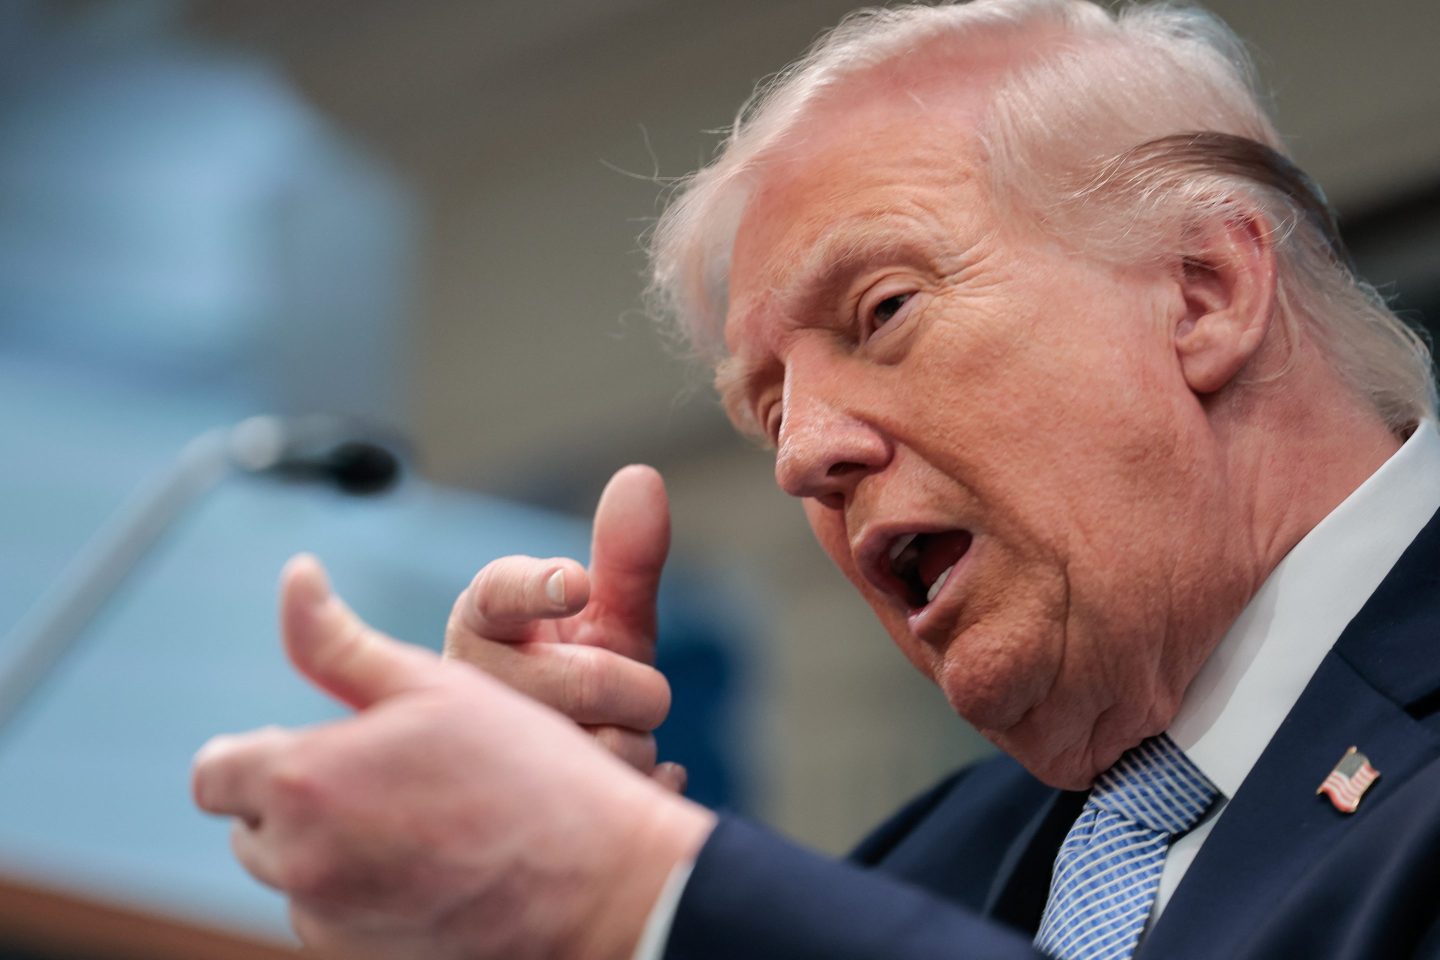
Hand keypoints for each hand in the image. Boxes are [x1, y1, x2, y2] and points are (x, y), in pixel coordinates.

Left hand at [192, 555, 714, 959]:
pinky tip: (433, 865)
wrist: (598, 884)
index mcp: (303, 781)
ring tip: (421, 820)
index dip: (257, 752)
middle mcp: (299, 863)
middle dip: (298, 797)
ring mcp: (330, 923)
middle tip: (388, 774)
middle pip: (251, 827)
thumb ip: (339, 639)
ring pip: (293, 875)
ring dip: (329, 847)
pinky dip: (362, 892)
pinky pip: (333, 919)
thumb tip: (295, 575)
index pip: (214, 773)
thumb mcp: (435, 684)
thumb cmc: (525, 773)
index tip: (319, 743)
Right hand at [444, 465, 685, 789]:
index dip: (535, 586)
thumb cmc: (568, 678)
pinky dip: (650, 781)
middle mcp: (470, 688)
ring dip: (634, 743)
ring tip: (603, 739)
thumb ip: (624, 557)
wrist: (545, 777)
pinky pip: (623, 795)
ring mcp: (488, 761)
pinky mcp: (522, 818)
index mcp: (481, 622)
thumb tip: (641, 477)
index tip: (571, 581)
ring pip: (610, 750)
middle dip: (633, 686)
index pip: (497, 595)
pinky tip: (627, 781)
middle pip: (587, 683)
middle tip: (622, 690)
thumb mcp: (601, 619)